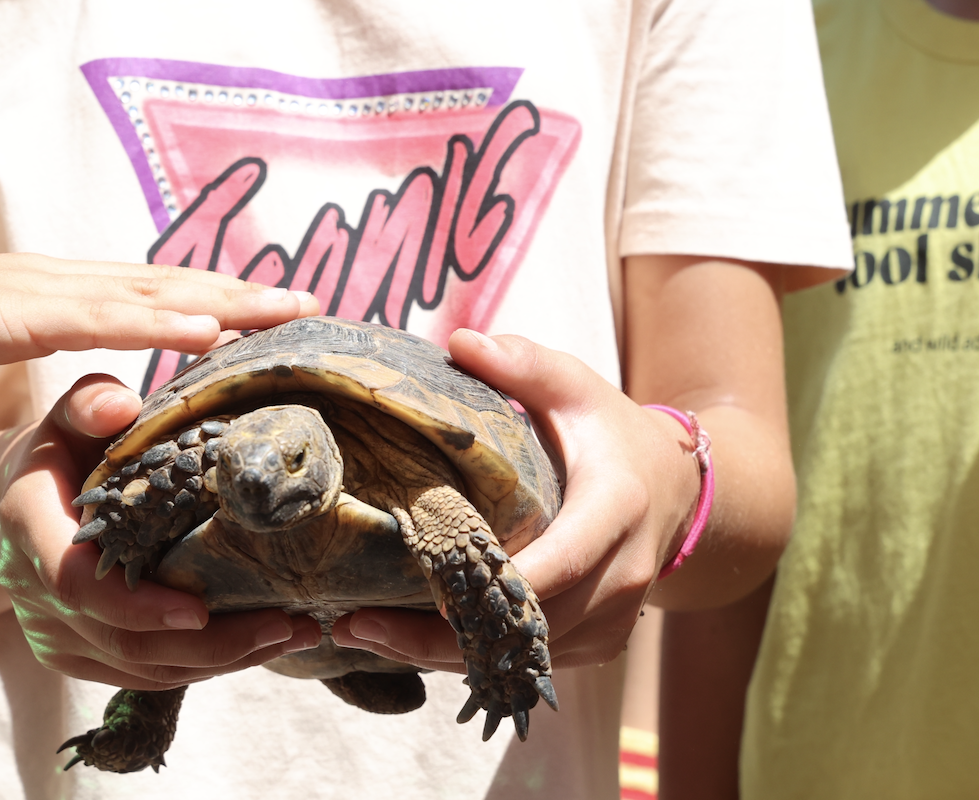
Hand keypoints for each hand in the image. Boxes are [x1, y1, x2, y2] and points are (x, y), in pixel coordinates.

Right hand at [0, 251, 316, 402]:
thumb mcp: (10, 334)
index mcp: (73, 290)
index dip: (222, 298)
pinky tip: (209, 328)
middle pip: (176, 284)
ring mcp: (54, 293)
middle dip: (245, 293)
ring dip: (224, 299)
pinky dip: (160, 321)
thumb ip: (55, 340)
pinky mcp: (25, 316)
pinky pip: (105, 319)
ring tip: (286, 308)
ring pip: (155, 292)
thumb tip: (96, 364)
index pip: (162, 290)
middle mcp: (76, 283)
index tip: (279, 308)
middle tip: (312, 301)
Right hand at [0, 374, 321, 689]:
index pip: (76, 582)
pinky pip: (144, 677)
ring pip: (142, 669)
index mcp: (29, 526)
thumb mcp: (68, 417)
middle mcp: (34, 593)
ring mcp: (55, 632)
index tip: (200, 612)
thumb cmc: (60, 451)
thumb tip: (121, 404)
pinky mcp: (78, 655)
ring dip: (221, 661)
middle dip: (210, 644)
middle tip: (284, 625)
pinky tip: (260, 645)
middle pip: (124, 641)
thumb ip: (90, 402)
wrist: (13, 505)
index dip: (138, 606)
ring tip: (291, 634)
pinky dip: (204, 667)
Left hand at [333, 330, 699, 670]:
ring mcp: (615, 618)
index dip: (488, 585)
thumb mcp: (576, 386)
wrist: (677, 490)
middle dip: (439, 636)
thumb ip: (523, 363)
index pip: (555, 563)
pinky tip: (413, 643)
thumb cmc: (613, 433)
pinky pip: (534, 663)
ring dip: (447, 656)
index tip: (418, 592)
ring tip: (366, 637)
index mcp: (615, 508)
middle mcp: (623, 575)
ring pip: (525, 657)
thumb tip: (459, 341)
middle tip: (354, 626)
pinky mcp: (600, 643)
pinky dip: (477, 658)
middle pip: (528, 626)